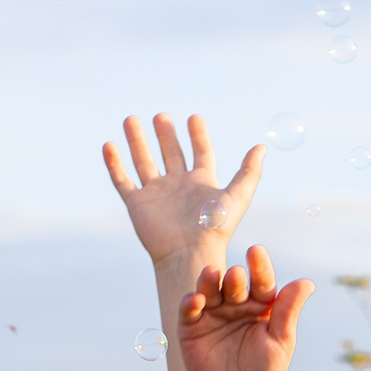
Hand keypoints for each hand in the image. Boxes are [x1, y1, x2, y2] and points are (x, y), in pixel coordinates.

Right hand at [101, 113, 262, 271]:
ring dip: (137, 141)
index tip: (194, 118)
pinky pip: (123, 180)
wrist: (188, 254)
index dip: (198, 135)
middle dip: (166, 135)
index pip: (200, 153)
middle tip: (160, 116)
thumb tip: (262, 146)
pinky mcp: (137, 204)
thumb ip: (249, 172)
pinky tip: (108, 145)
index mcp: (201, 183)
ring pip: (144, 162)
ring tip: (131, 119)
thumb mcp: (237, 196)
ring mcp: (156, 194)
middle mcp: (178, 186)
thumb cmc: (215, 229)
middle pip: (171, 154)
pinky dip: (114, 163)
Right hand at [176, 246, 313, 370]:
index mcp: (261, 304)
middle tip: (236, 277)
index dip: (259, 266)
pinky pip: (188, 309)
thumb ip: (288, 311)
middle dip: (235, 278)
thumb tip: (306, 282)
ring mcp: (213, 312)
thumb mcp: (280, 341)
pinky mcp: (191, 325)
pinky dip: (190, 302)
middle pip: (234, 283)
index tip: (256, 252)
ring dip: (209, 280)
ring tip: (212, 274)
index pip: (261, 280)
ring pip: (209, 288)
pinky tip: (196, 300)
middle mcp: (236, 304)